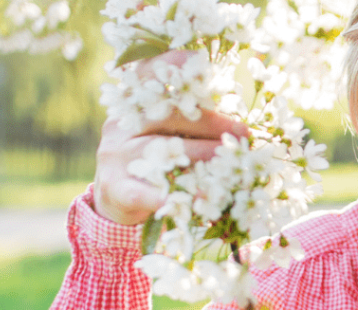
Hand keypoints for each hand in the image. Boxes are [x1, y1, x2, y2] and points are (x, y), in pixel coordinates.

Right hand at [93, 50, 249, 225]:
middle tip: (242, 134)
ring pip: (159, 151)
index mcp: (130, 105)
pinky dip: (170, 195)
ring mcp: (115, 156)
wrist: (115, 199)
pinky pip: (144, 191)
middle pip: (166, 116)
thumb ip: (186, 119)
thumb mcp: (161, 134)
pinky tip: (198, 200)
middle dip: (209, 123)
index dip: (173, 65)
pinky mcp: (115, 188)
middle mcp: (120, 125)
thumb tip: (234, 118)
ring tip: (230, 167)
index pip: (149, 76)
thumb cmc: (150, 161)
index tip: (202, 63)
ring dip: (200, 157)